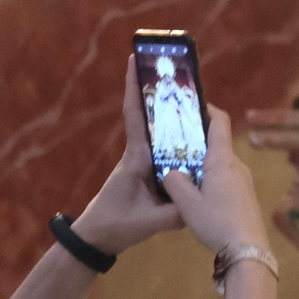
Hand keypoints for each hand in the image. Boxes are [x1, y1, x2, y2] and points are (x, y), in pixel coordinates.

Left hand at [72, 58, 183, 254]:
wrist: (97, 239)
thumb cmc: (116, 225)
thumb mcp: (148, 223)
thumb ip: (175, 214)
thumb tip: (202, 203)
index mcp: (136, 158)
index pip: (135, 116)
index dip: (133, 87)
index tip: (133, 59)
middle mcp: (139, 155)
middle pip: (152, 118)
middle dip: (162, 94)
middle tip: (178, 72)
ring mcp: (143, 165)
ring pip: (161, 136)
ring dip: (174, 118)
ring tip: (195, 102)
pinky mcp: (148, 176)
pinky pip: (166, 154)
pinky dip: (179, 145)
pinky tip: (197, 144)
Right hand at [160, 104, 268, 253]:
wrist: (248, 251)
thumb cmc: (217, 222)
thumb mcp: (187, 204)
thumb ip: (175, 182)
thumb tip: (170, 171)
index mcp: (222, 159)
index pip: (219, 121)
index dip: (207, 109)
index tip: (192, 105)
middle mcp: (237, 165)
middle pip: (218, 143)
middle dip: (198, 139)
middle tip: (176, 142)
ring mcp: (245, 181)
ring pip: (222, 163)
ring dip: (204, 161)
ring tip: (183, 169)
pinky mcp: (247, 197)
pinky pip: (227, 178)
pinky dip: (212, 177)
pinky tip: (199, 193)